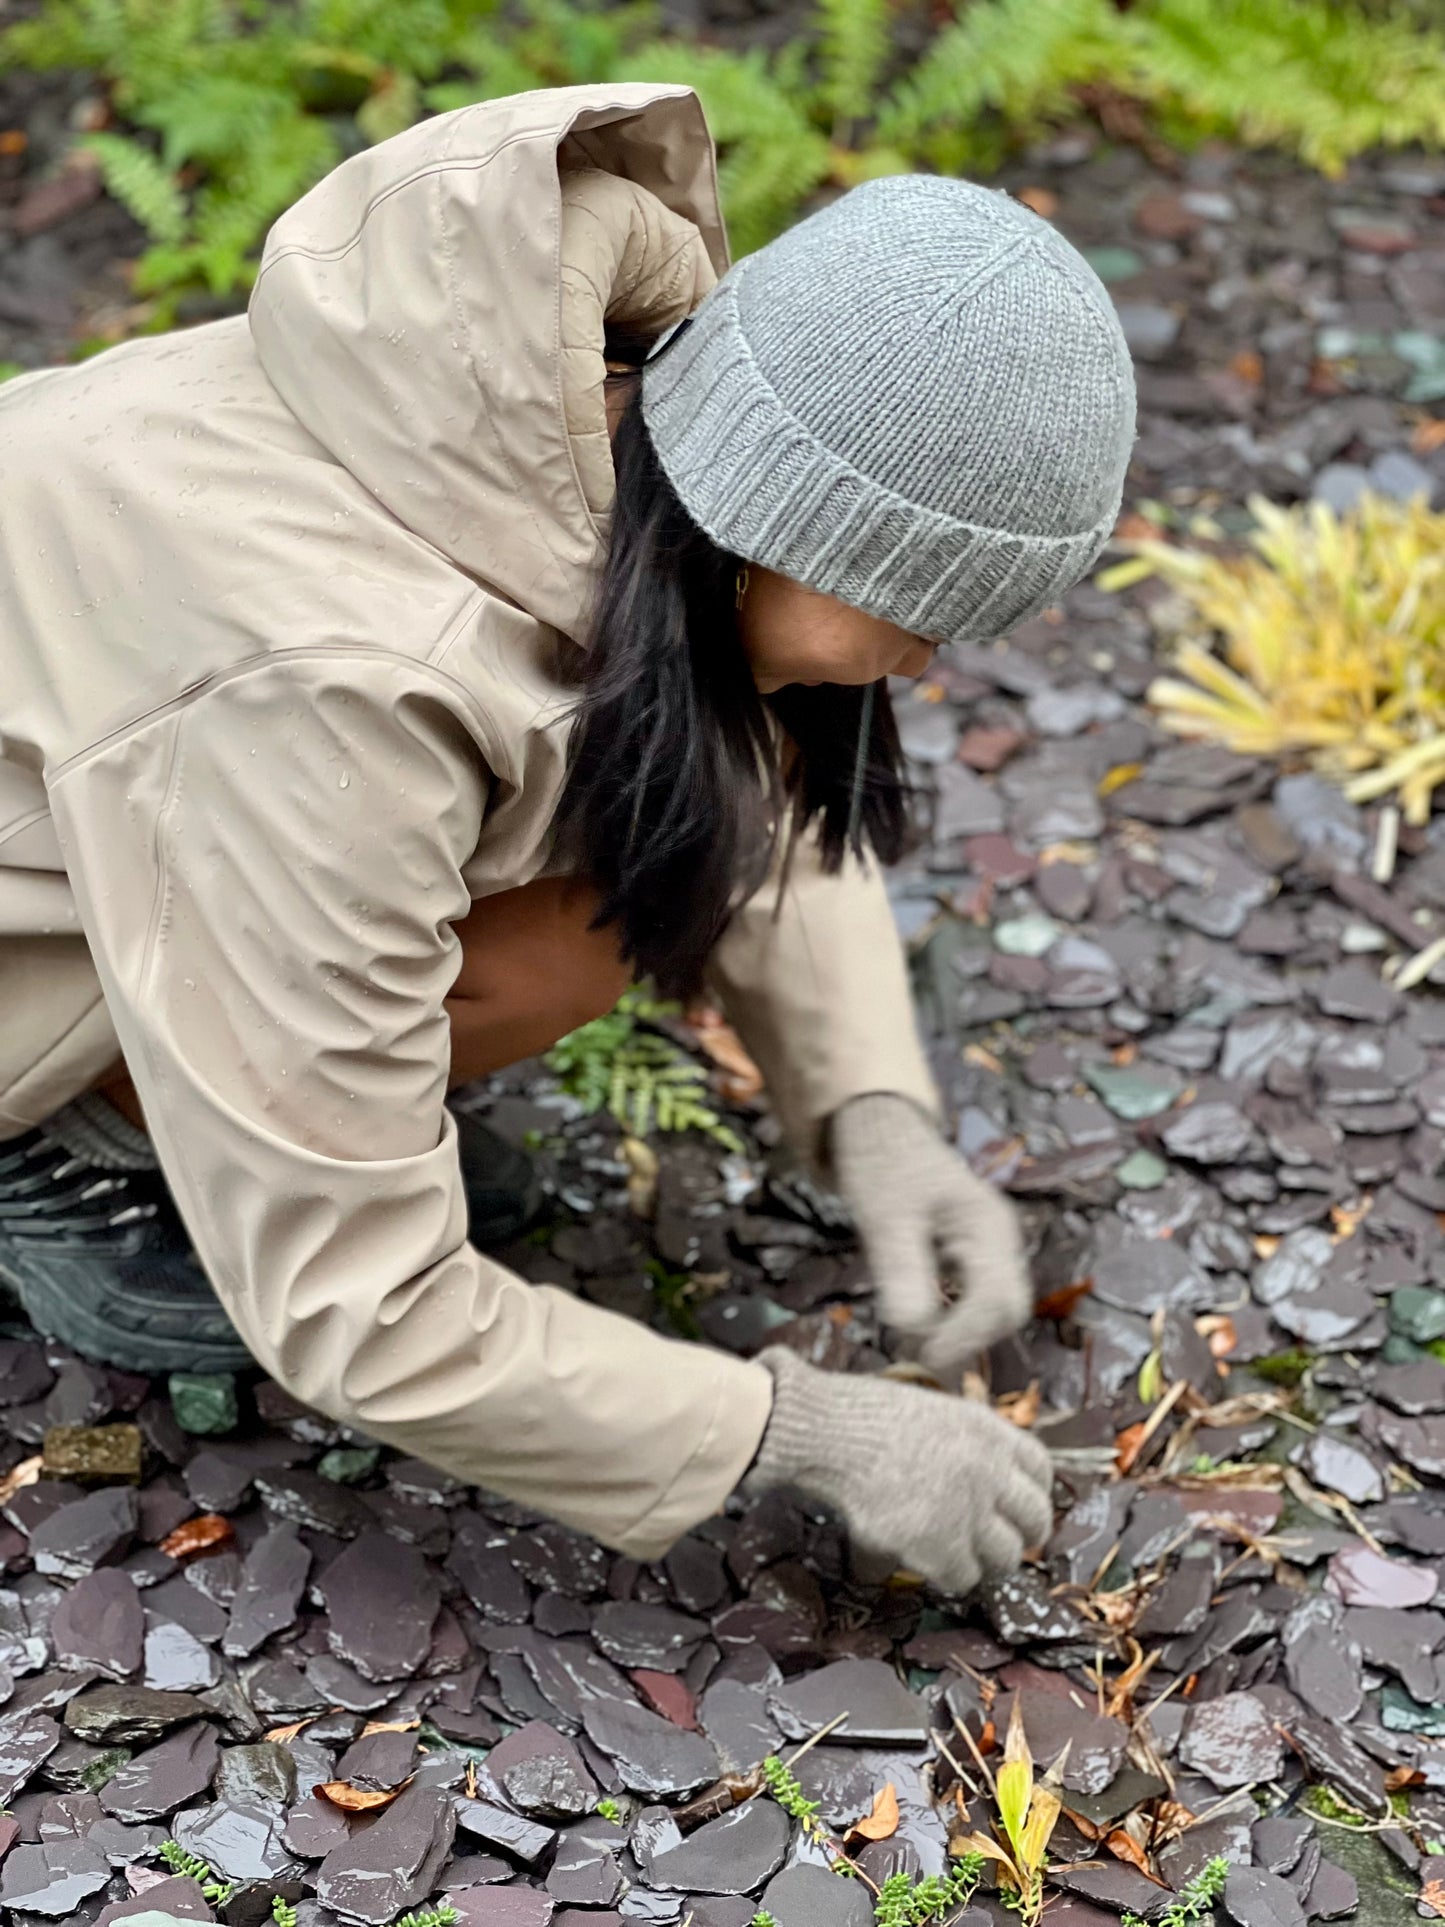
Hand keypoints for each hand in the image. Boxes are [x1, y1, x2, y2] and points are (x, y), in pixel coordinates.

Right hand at [745, 1348, 1052, 1594]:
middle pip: (1035, 1520)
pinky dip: (948, 1576)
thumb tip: (984, 1479)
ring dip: (985, 1560)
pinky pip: (964, 1578)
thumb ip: (967, 1444)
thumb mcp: (934, 1413)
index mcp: (989, 1431)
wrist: (831, 1435)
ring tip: (960, 1555)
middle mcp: (990, 1471)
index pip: (1041, 1470)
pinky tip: (927, 1561)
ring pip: (1006, 1557)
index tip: (1018, 1506)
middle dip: (1022, 1536)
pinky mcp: (941, 1546)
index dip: (1032, 1493)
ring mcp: (969, 1511)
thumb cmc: (867, 1418)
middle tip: (1000, 1544)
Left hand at [831, 1091, 1032, 1370]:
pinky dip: (952, 1322)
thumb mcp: (883, 1216)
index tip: (921, 1356)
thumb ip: (900, 1269)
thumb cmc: (883, 1167)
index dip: (963, 1336)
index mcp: (989, 1225)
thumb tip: (911, 1330)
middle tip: (916, 1356)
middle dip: (967, 1340)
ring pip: (995, 1312)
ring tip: (912, 1345)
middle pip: (1007, 1311)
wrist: (882, 1133)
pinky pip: (977, 1302)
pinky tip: (918, 1326)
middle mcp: (1002, 1240)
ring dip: (960, 1335)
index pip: (997, 1299)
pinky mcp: (975, 1259)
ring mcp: (993, 1250)